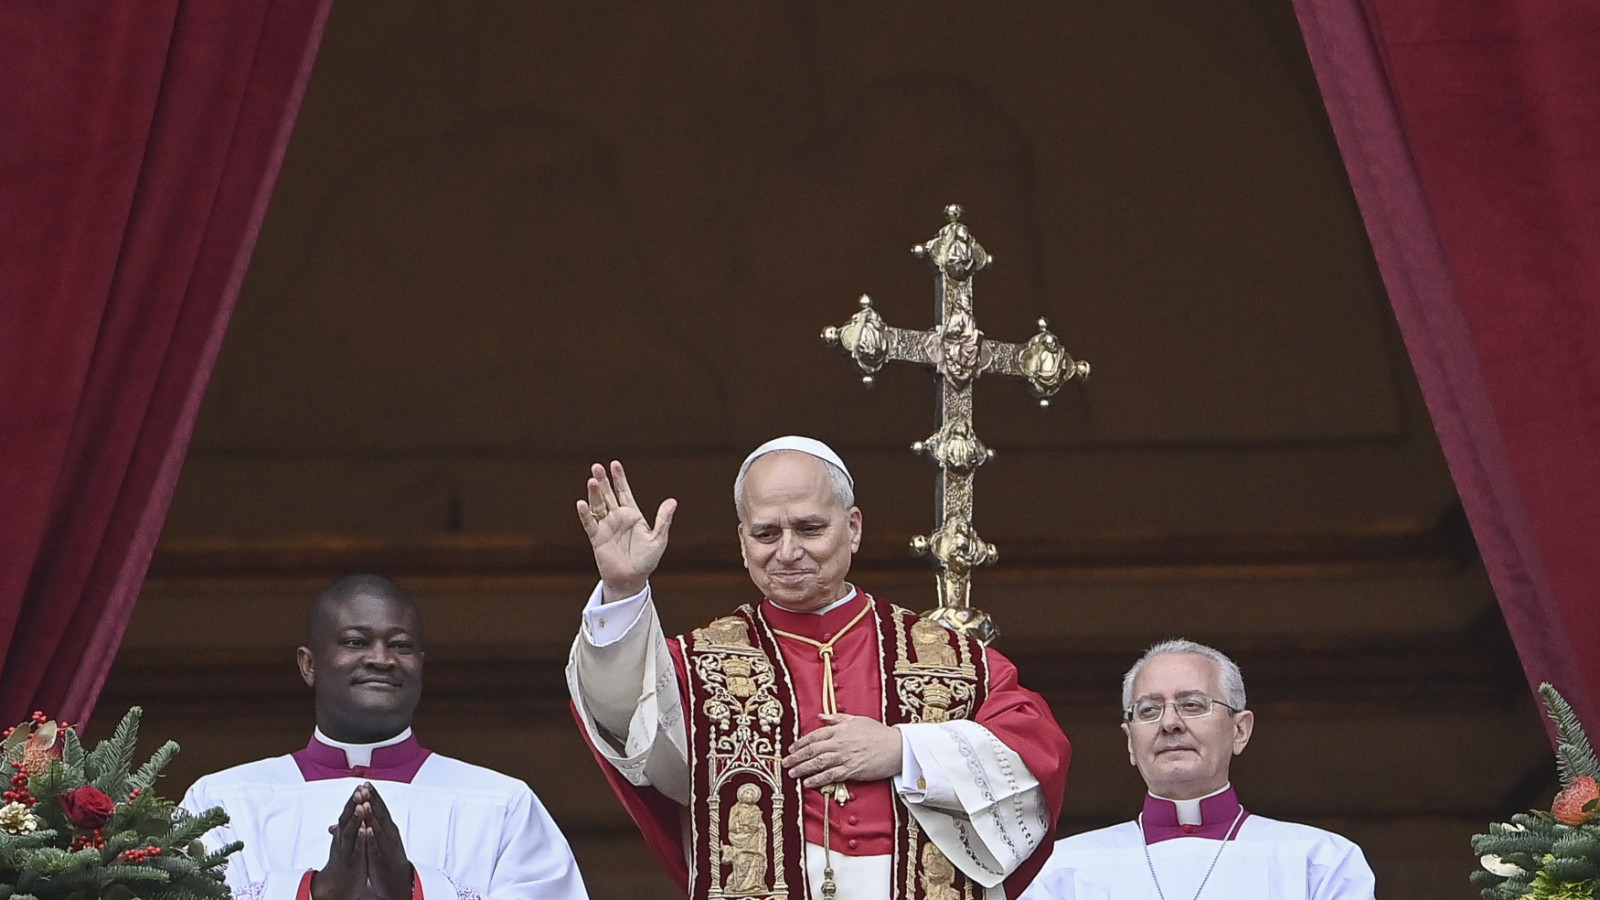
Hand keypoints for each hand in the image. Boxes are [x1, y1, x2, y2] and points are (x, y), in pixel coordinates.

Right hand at [312, 788, 367, 899]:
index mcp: (343, 834)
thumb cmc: (342, 861)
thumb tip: (343, 815)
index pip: (349, 813)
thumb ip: (344, 828)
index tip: (362, 785)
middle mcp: (343, 839)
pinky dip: (361, 839)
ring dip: (356, 818)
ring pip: (351, 832)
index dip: (355, 800)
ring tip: (361, 805)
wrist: (335, 886)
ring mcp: (347, 850)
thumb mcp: (343, 842)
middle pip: (347, 818)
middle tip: (360, 790)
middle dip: (354, 804)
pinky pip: (357, 848)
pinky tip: (366, 830)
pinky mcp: (352, 861)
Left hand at [359, 784, 412, 899]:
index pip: (379, 809)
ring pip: (379, 828)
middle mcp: (389, 834)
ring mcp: (387, 846)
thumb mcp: (377, 840)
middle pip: (380, 814)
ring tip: (365, 804)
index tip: (365, 784)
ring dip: (372, 815)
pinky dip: (373, 838)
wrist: (398, 881)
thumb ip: (369, 825)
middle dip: (372, 800)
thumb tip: (357, 813)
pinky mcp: (383, 858)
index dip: (372, 797)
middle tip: (365, 787)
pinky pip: (377, 847)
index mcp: (386, 829)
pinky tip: (368, 830)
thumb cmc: (386, 858)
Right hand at [577, 460, 676, 601]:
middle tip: (597, 466)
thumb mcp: (658, 539)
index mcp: (632, 515)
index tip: (615, 464)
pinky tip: (582, 503)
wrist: (632, 580)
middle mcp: (617, 517)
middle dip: (603, 481)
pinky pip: (590, 524)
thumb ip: (663, 520)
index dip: (619, 478)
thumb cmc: (646, 560)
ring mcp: (606, 527)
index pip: (624, 492)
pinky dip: (585, 514)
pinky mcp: (597, 538)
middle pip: (608, 495)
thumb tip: (672, 501)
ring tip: (591, 480)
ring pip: (598, 506)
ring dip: (594, 494)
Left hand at [782, 713, 902, 788]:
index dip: (800, 743)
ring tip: (792, 773)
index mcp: (840, 729)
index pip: (814, 735)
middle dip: (797, 757)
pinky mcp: (851, 770)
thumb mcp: (857, 719)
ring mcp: (844, 757)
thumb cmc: (878, 733)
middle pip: (812, 750)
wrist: (896, 747)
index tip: (792, 749)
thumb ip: (836, 718)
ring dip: (803, 769)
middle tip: (786, 763)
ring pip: (818, 763)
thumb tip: (820, 716)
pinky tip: (808, 782)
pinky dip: (817, 779)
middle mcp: (839, 742)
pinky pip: (830, 775)